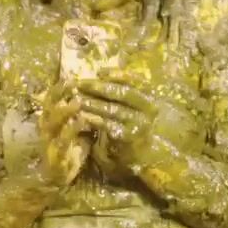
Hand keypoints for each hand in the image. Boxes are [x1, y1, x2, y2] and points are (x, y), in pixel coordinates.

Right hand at [37, 74, 91, 186]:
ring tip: (78, 101)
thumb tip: (95, 94)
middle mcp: (46, 127)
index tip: (72, 77)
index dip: (60, 87)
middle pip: (49, 106)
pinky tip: (82, 121)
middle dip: (60, 94)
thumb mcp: (76, 128)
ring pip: (53, 122)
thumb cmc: (71, 148)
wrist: (59, 177)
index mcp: (49, 119)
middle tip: (74, 84)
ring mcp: (49, 141)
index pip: (51, 98)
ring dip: (65, 110)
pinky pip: (63, 140)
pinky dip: (72, 129)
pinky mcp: (56, 155)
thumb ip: (80, 113)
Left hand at [76, 74, 202, 173]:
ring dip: (92, 102)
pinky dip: (94, 119)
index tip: (100, 71)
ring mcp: (140, 123)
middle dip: (99, 87)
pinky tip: (82, 116)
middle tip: (80, 83)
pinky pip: (109, 125)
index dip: (117, 73)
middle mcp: (149, 109)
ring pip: (113, 108)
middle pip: (122, 93)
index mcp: (151, 97)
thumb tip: (102, 73)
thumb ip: (122, 92)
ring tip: (76, 97)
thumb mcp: (133, 107)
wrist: (144, 156)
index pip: (135, 80)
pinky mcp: (130, 136)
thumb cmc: (134, 127)